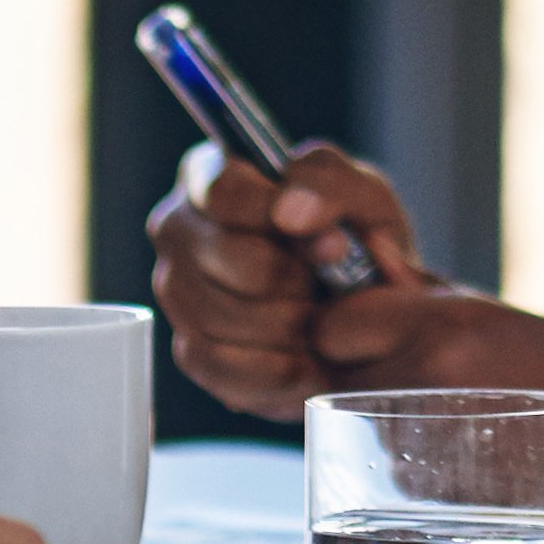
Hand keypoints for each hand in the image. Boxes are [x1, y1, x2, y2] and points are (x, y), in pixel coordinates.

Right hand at [145, 137, 433, 415]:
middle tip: (325, 283)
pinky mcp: (190, 349)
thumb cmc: (353, 239)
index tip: (331, 238)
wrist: (367, 311)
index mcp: (212, 174)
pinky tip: (308, 359)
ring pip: (224, 314)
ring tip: (318, 318)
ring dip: (289, 325)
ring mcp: (176, 291)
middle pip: (226, 253)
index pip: (221, 189)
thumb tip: (292, 211)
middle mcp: (179, 228)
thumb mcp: (361, 195)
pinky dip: (278, 370)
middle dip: (293, 276)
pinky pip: (225, 366)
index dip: (275, 215)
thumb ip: (330, 185)